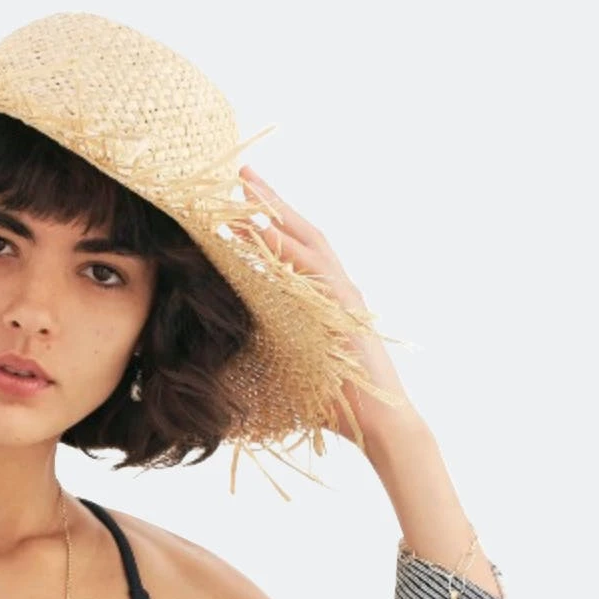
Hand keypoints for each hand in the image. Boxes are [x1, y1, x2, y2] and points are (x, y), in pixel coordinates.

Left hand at [233, 164, 416, 448]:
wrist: (378, 426)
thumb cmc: (335, 406)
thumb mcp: (288, 374)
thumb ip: (263, 358)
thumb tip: (220, 368)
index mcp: (323, 300)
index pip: (293, 250)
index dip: (268, 222)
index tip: (236, 200)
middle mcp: (336, 290)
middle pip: (300, 233)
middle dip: (270, 202)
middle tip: (239, 172)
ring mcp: (343, 297)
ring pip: (306, 242)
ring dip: (275, 212)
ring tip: (245, 188)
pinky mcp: (345, 311)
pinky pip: (311, 271)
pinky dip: (286, 248)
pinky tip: (261, 230)